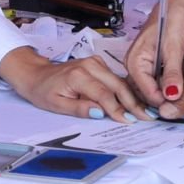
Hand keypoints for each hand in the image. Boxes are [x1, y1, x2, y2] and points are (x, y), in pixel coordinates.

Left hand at [0, 47, 149, 120]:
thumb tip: (101, 113)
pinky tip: (135, 101)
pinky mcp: (98, 63)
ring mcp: (95, 62)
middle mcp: (89, 65)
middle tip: (147, 117)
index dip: (117, 110)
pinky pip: (115, 78)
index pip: (104, 94)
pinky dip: (125, 90)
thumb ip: (80, 109)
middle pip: (117, 85)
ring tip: (146, 111)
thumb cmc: (44, 90)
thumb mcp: (56, 105)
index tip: (128, 122)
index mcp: (78, 75)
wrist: (37, 74)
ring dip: (132, 97)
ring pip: (119, 81)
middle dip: (133, 103)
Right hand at [123, 0, 183, 108]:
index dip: (161, 101)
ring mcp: (146, 64)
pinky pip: (160, 81)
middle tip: (182, 107)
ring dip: (166, 94)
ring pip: (154, 88)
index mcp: (135, 59)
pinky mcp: (156, 63)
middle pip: (146, 92)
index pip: (145, 90)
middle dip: (163, 100)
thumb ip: (172, 73)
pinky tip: (181, 89)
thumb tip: (171, 96)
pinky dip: (170, 86)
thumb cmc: (174, 17)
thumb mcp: (174, 47)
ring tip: (183, 100)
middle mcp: (137, 63)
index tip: (177, 108)